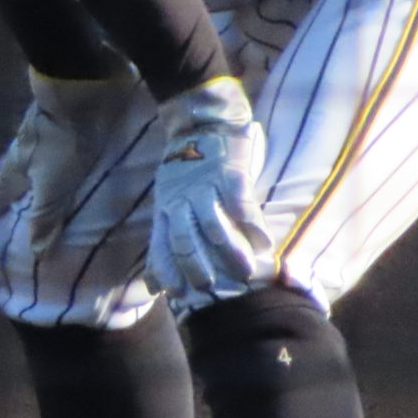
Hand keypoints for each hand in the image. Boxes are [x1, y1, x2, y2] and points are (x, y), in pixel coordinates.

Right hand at [0, 64, 140, 252]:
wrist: (83, 85)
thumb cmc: (64, 139)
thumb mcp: (53, 184)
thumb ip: (45, 217)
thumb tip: (36, 254)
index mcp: (15, 167)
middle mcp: (26, 153)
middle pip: (17, 185)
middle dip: (19, 207)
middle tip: (27, 229)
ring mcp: (47, 137)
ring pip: (41, 170)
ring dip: (46, 189)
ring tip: (61, 209)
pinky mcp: (70, 125)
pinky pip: (67, 157)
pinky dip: (70, 173)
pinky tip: (86, 180)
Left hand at [146, 78, 275, 299]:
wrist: (201, 121)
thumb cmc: (185, 170)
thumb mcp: (166, 201)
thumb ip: (164, 239)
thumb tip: (152, 285)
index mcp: (166, 207)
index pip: (162, 245)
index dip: (167, 271)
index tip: (179, 296)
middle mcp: (182, 199)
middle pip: (185, 239)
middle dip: (197, 267)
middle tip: (214, 289)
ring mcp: (206, 186)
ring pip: (214, 225)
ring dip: (230, 252)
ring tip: (246, 272)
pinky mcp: (230, 173)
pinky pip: (241, 204)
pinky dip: (252, 225)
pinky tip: (264, 243)